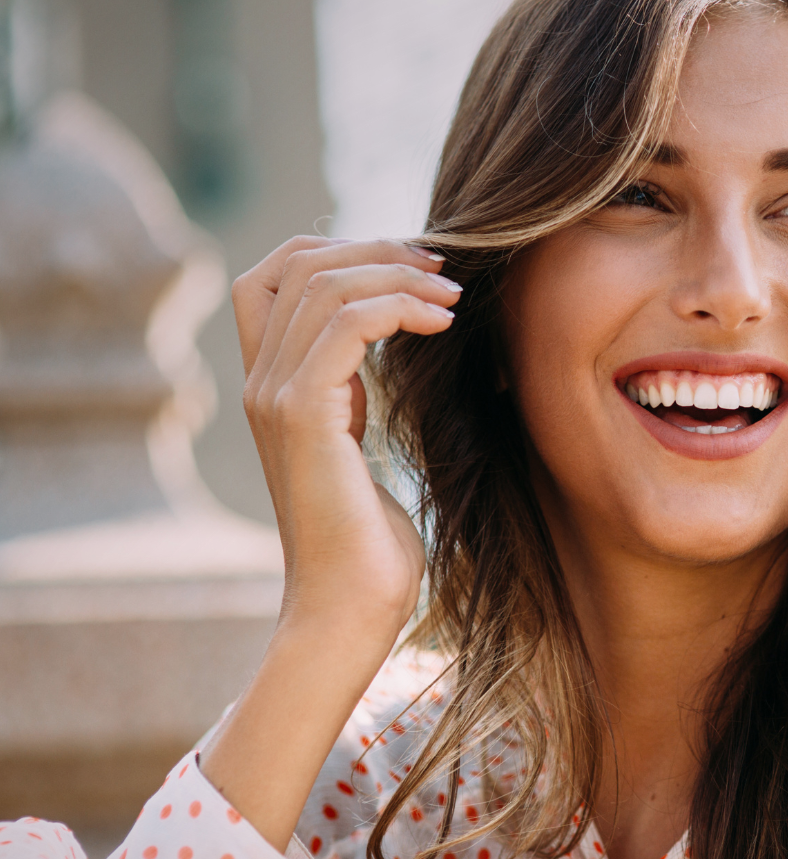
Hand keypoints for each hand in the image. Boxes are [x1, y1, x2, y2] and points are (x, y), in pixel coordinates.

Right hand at [202, 237, 461, 849]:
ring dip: (398, 273)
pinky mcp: (303, 416)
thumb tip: (395, 342)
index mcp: (272, 385)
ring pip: (322, 281)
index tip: (417, 264)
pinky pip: (346, 323)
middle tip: (444, 266)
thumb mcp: (360, 448)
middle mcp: (261, 382)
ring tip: (455, 294)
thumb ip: (356, 394)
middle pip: (295, 261)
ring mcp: (274, 396)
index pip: (274, 273)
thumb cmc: (370, 546)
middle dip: (376, 248)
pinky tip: (444, 323)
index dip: (341, 249)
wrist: (350, 611)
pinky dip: (400, 306)